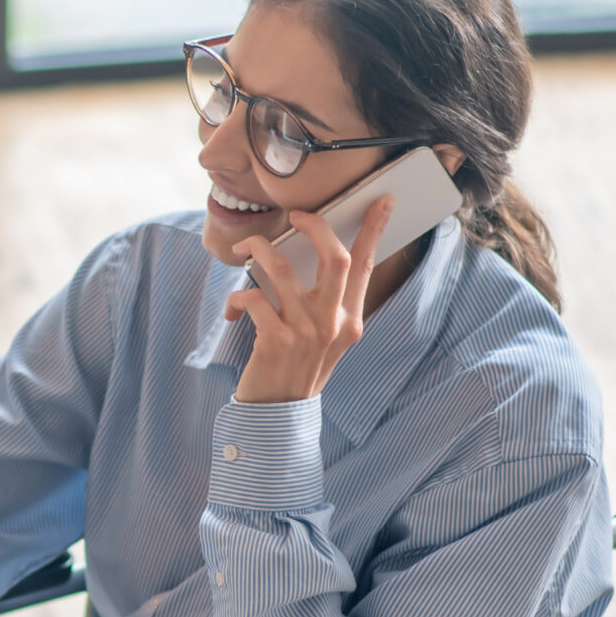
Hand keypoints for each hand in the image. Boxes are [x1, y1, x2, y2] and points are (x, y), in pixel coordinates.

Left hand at [224, 196, 393, 404]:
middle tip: (295, 216)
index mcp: (350, 320)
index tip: (382, 200)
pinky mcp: (275, 340)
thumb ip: (328, 306)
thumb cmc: (297, 371)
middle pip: (334, 257)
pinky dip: (237, 298)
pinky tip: (233, 311)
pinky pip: (252, 297)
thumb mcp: (326, 341)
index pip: (366, 266)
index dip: (374, 230)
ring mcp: (305, 331)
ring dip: (256, 249)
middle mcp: (333, 324)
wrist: (278, 416)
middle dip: (314, 226)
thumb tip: (315, 260)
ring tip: (244, 250)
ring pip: (280, 267)